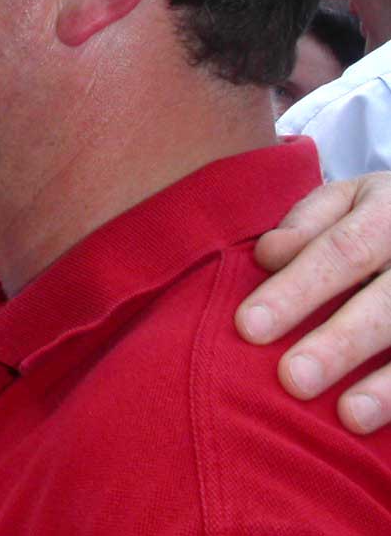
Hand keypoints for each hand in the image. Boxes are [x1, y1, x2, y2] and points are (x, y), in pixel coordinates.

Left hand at [235, 172, 390, 432]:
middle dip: (341, 343)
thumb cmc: (376, 218)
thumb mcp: (346, 201)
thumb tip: (268, 255)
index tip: (249, 327)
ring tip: (350, 416)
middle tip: (293, 379)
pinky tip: (384, 425)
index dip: (297, 290)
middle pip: (388, 303)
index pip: (341, 251)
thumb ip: (307, 225)